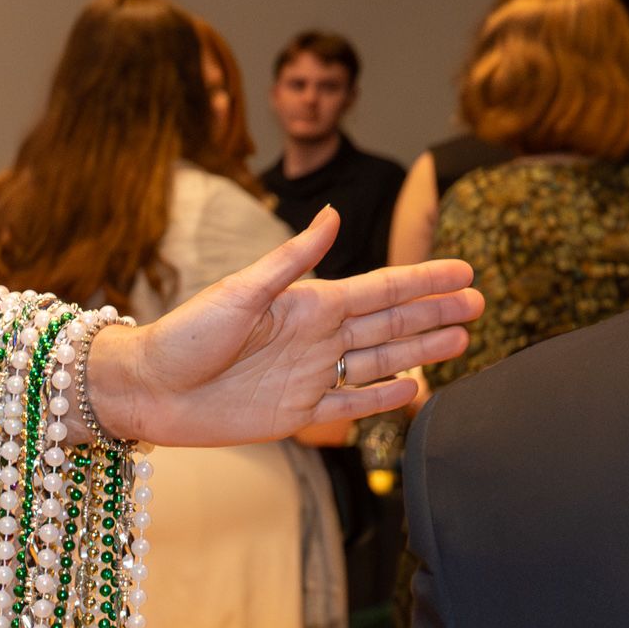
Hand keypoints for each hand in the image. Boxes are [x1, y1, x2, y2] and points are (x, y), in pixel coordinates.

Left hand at [86, 209, 479, 447]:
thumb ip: (292, 261)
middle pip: (392, 325)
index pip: (381, 289)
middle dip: (436, 313)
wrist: (148, 390)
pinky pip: (352, 404)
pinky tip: (416, 391)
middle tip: (480, 304)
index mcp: (308, 303)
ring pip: (381, 362)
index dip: (424, 280)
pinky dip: (384, 399)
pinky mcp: (297, 413)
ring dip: (422, 352)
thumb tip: (332, 214)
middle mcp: (316, 337)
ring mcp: (310, 375)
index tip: (465, 270)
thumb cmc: (185, 335)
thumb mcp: (240, 292)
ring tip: (463, 339)